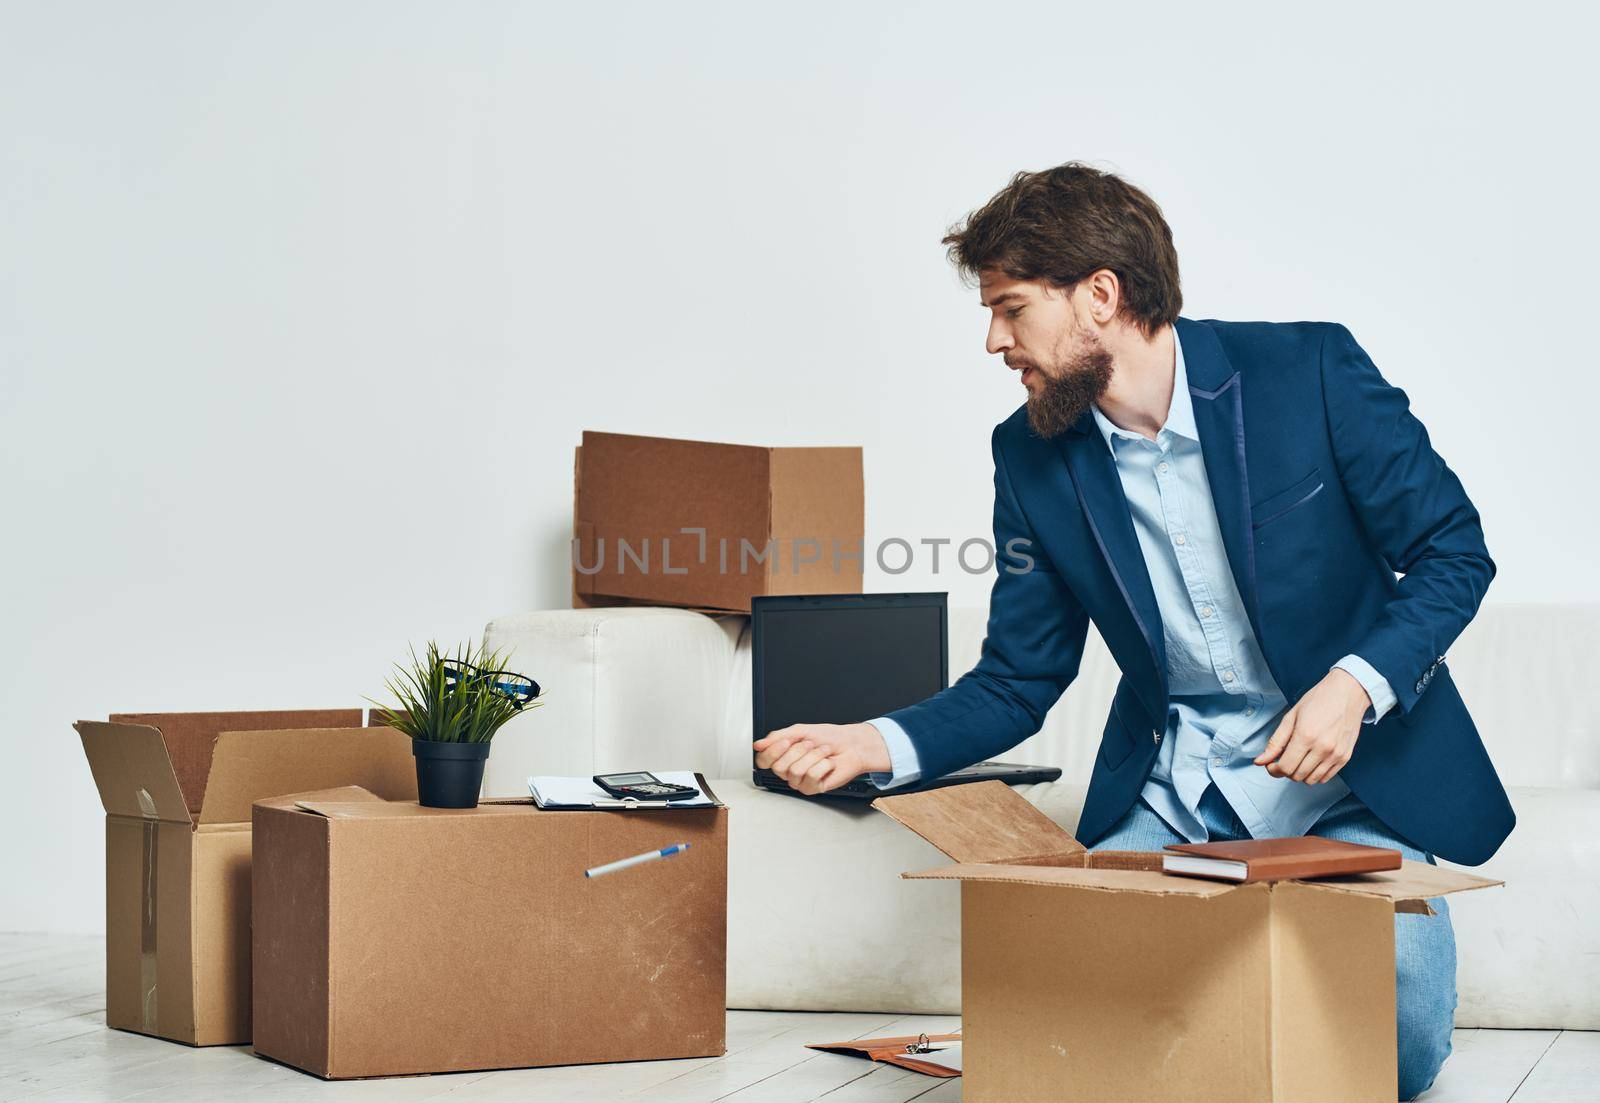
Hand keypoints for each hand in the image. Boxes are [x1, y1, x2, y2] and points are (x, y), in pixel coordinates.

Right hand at [752, 722, 892, 795]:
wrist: (851, 745)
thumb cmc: (829, 737)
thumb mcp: (800, 731)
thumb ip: (777, 737)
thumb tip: (758, 744)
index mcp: (783, 756)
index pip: (763, 761)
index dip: (772, 751)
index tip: (786, 741)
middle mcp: (789, 770)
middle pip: (779, 767)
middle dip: (798, 751)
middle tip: (811, 744)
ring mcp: (800, 781)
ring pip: (795, 771)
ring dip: (813, 756)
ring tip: (823, 751)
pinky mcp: (813, 788)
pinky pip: (811, 776)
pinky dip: (823, 764)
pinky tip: (828, 762)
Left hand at [1254, 668, 1370, 783]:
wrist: (1347, 693)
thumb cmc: (1319, 700)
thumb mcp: (1291, 717)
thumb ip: (1275, 742)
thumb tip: (1261, 760)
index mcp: (1306, 736)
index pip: (1285, 767)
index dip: (1274, 769)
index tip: (1271, 764)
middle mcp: (1322, 748)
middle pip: (1297, 776)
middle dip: (1285, 771)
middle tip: (1284, 759)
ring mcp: (1335, 754)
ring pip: (1311, 780)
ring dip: (1300, 774)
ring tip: (1298, 759)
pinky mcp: (1345, 757)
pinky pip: (1326, 777)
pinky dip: (1315, 774)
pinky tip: (1311, 761)